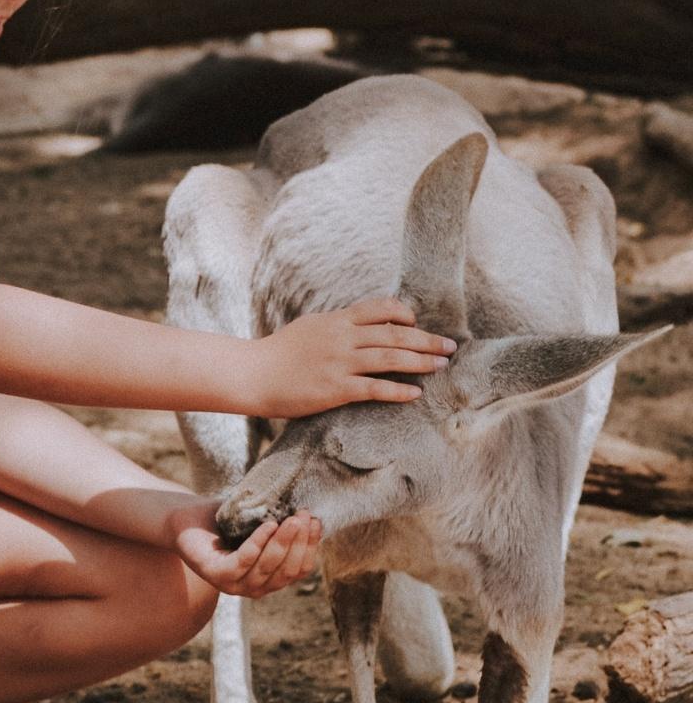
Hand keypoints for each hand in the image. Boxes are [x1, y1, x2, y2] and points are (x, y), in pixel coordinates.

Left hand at [167, 499, 320, 597]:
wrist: (184, 519)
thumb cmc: (223, 520)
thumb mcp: (258, 522)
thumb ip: (282, 523)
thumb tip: (311, 513)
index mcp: (268, 578)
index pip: (299, 570)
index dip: (310, 547)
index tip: (316, 521)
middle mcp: (254, 587)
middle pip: (287, 571)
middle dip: (300, 543)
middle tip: (304, 516)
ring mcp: (234, 585)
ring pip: (268, 567)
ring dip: (283, 542)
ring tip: (291, 518)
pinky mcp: (216, 575)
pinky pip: (244, 561)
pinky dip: (259, 543)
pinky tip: (268, 525)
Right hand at [256, 298, 455, 418]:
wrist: (252, 374)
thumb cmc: (277, 354)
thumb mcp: (308, 328)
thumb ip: (335, 327)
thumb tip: (359, 327)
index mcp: (336, 320)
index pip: (380, 309)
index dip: (404, 315)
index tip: (418, 323)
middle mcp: (342, 337)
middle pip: (394, 334)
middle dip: (426, 340)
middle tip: (450, 346)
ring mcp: (339, 363)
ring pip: (390, 359)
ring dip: (420, 362)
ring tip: (441, 367)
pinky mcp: (335, 389)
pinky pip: (374, 388)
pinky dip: (398, 390)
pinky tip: (415, 393)